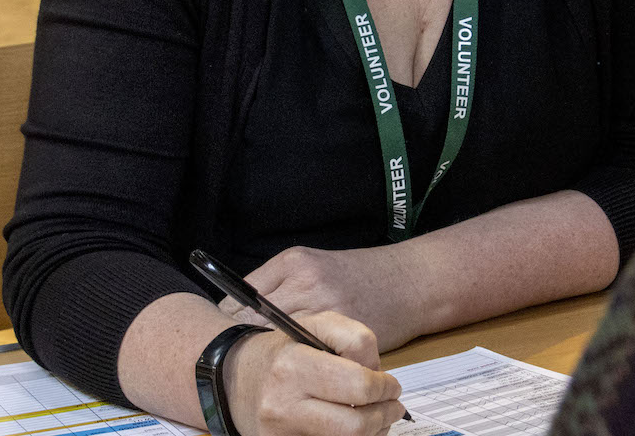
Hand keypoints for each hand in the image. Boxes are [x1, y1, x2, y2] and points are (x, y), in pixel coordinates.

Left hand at [218, 245, 427, 352]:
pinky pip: (309, 357)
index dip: (229, 322)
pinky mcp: (344, 333)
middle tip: (239, 361)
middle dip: (245, 344)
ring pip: (279, 343)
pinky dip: (301, 366)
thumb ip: (278, 285)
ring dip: (269, 359)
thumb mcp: (313, 265)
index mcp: (294, 263)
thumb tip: (236, 313)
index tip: (224, 337)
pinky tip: (299, 371)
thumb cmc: (359, 276)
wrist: (410, 281)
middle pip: (255, 323)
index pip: (242, 298)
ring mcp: (326, 308)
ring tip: (264, 370)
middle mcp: (307, 283)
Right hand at [225, 311, 404, 435]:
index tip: (391, 385)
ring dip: (373, 431)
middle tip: (393, 405)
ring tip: (377, 416)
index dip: (384, 386)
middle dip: (385, 414)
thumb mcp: (315, 325)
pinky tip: (355, 427)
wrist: (236, 380)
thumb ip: (354, 338)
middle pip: (355, 425)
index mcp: (293, 365)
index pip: (358, 385)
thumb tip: (377, 373)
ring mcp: (282, 434)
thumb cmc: (284, 351)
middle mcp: (284, 405)